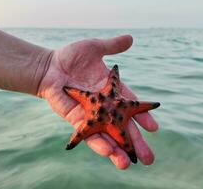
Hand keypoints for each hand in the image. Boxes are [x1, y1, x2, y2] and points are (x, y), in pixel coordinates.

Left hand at [37, 35, 158, 168]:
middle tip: (148, 159)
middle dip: (135, 143)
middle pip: (122, 127)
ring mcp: (91, 114)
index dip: (142, 117)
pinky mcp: (77, 119)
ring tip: (127, 164)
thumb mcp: (94, 48)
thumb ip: (112, 46)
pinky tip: (108, 153)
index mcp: (112, 91)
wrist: (48, 65)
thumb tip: (130, 38)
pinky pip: (88, 133)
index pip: (131, 106)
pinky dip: (97, 143)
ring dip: (117, 150)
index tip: (153, 128)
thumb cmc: (70, 57)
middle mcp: (104, 106)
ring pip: (106, 135)